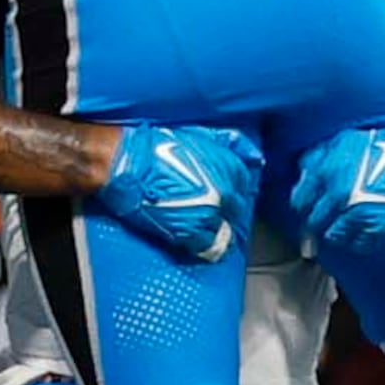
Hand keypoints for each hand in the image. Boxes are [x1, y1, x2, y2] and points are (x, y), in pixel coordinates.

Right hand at [91, 120, 259, 261]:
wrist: (129, 164)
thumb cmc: (158, 146)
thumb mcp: (200, 135)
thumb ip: (232, 143)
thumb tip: (255, 155)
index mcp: (230, 169)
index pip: (245, 187)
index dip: (235, 193)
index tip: (228, 197)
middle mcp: (224, 193)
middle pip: (236, 212)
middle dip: (229, 213)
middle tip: (218, 214)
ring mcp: (208, 215)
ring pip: (226, 233)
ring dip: (220, 233)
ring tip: (213, 233)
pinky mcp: (189, 232)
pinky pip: (209, 248)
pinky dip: (209, 249)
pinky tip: (205, 246)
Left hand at [288, 119, 384, 244]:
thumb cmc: (381, 142)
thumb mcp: (341, 140)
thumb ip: (317, 159)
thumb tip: (302, 175)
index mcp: (328, 173)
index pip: (300, 201)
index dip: (301, 205)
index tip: (304, 208)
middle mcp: (340, 196)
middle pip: (314, 223)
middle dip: (311, 227)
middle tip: (312, 230)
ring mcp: (360, 213)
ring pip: (335, 236)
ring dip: (333, 234)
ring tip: (336, 230)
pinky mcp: (380, 226)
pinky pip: (361, 243)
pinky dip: (356, 241)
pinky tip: (357, 234)